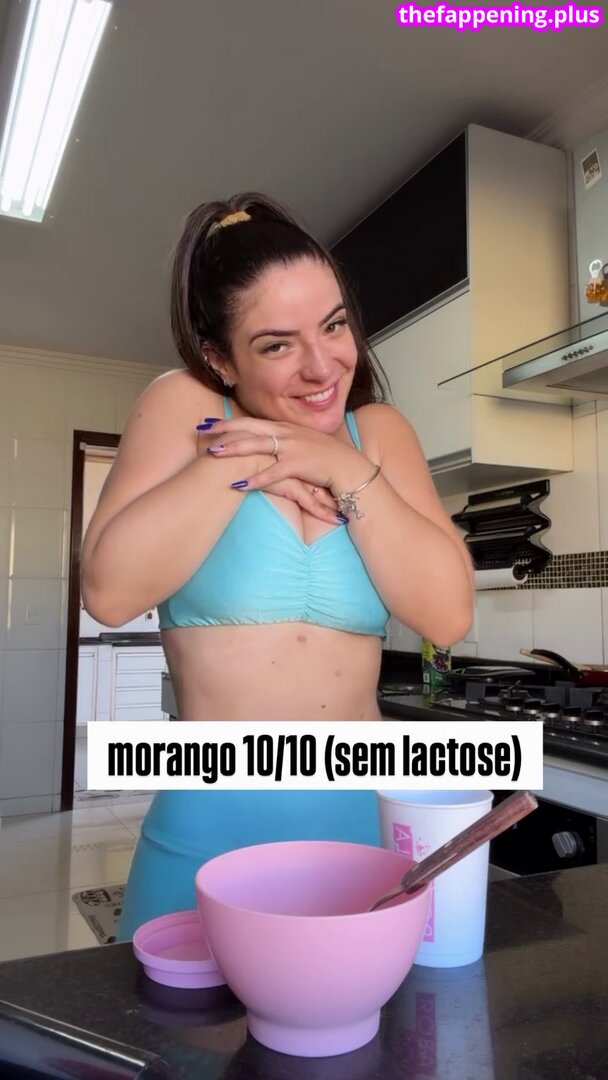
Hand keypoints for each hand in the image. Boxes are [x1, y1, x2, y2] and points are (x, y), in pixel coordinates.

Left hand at [197, 424, 339, 523]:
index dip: (229, 421)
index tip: (209, 423)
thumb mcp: (302, 443)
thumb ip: (284, 441)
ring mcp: (292, 447)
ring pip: (257, 446)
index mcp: (285, 427)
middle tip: (202, 430)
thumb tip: (265, 445)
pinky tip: (240, 485)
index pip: (252, 421)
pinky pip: (273, 472)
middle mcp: (286, 433)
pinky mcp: (299, 464)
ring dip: (234, 449)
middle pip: (249, 428)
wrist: (348, 467)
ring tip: (214, 453)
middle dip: (224, 429)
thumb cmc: (325, 458)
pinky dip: (256, 479)